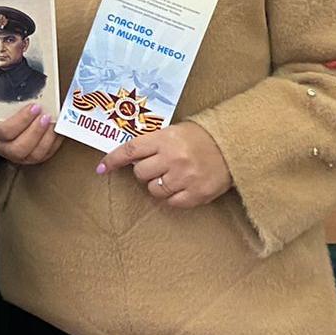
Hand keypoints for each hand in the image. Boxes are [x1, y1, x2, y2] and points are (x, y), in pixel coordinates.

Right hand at [0, 103, 62, 165]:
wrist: (5, 124)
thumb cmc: (4, 113)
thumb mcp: (1, 105)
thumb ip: (9, 99)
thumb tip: (24, 87)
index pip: (6, 131)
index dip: (22, 120)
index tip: (34, 106)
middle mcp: (6, 148)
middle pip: (20, 147)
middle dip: (36, 131)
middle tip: (46, 116)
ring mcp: (21, 157)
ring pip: (35, 154)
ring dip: (47, 137)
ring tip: (53, 122)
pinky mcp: (35, 159)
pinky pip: (47, 154)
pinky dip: (55, 142)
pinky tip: (57, 129)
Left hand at [98, 121, 232, 208]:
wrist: (234, 146)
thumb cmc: (201, 137)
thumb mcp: (174, 131)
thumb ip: (152, 143)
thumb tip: (129, 158)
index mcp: (164, 139)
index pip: (130, 150)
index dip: (112, 160)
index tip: (101, 168)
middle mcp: (172, 158)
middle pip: (140, 173)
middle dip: (144, 171)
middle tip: (156, 166)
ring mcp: (185, 177)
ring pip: (153, 190)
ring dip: (157, 185)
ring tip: (171, 176)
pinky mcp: (198, 194)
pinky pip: (172, 203)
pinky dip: (172, 198)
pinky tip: (180, 187)